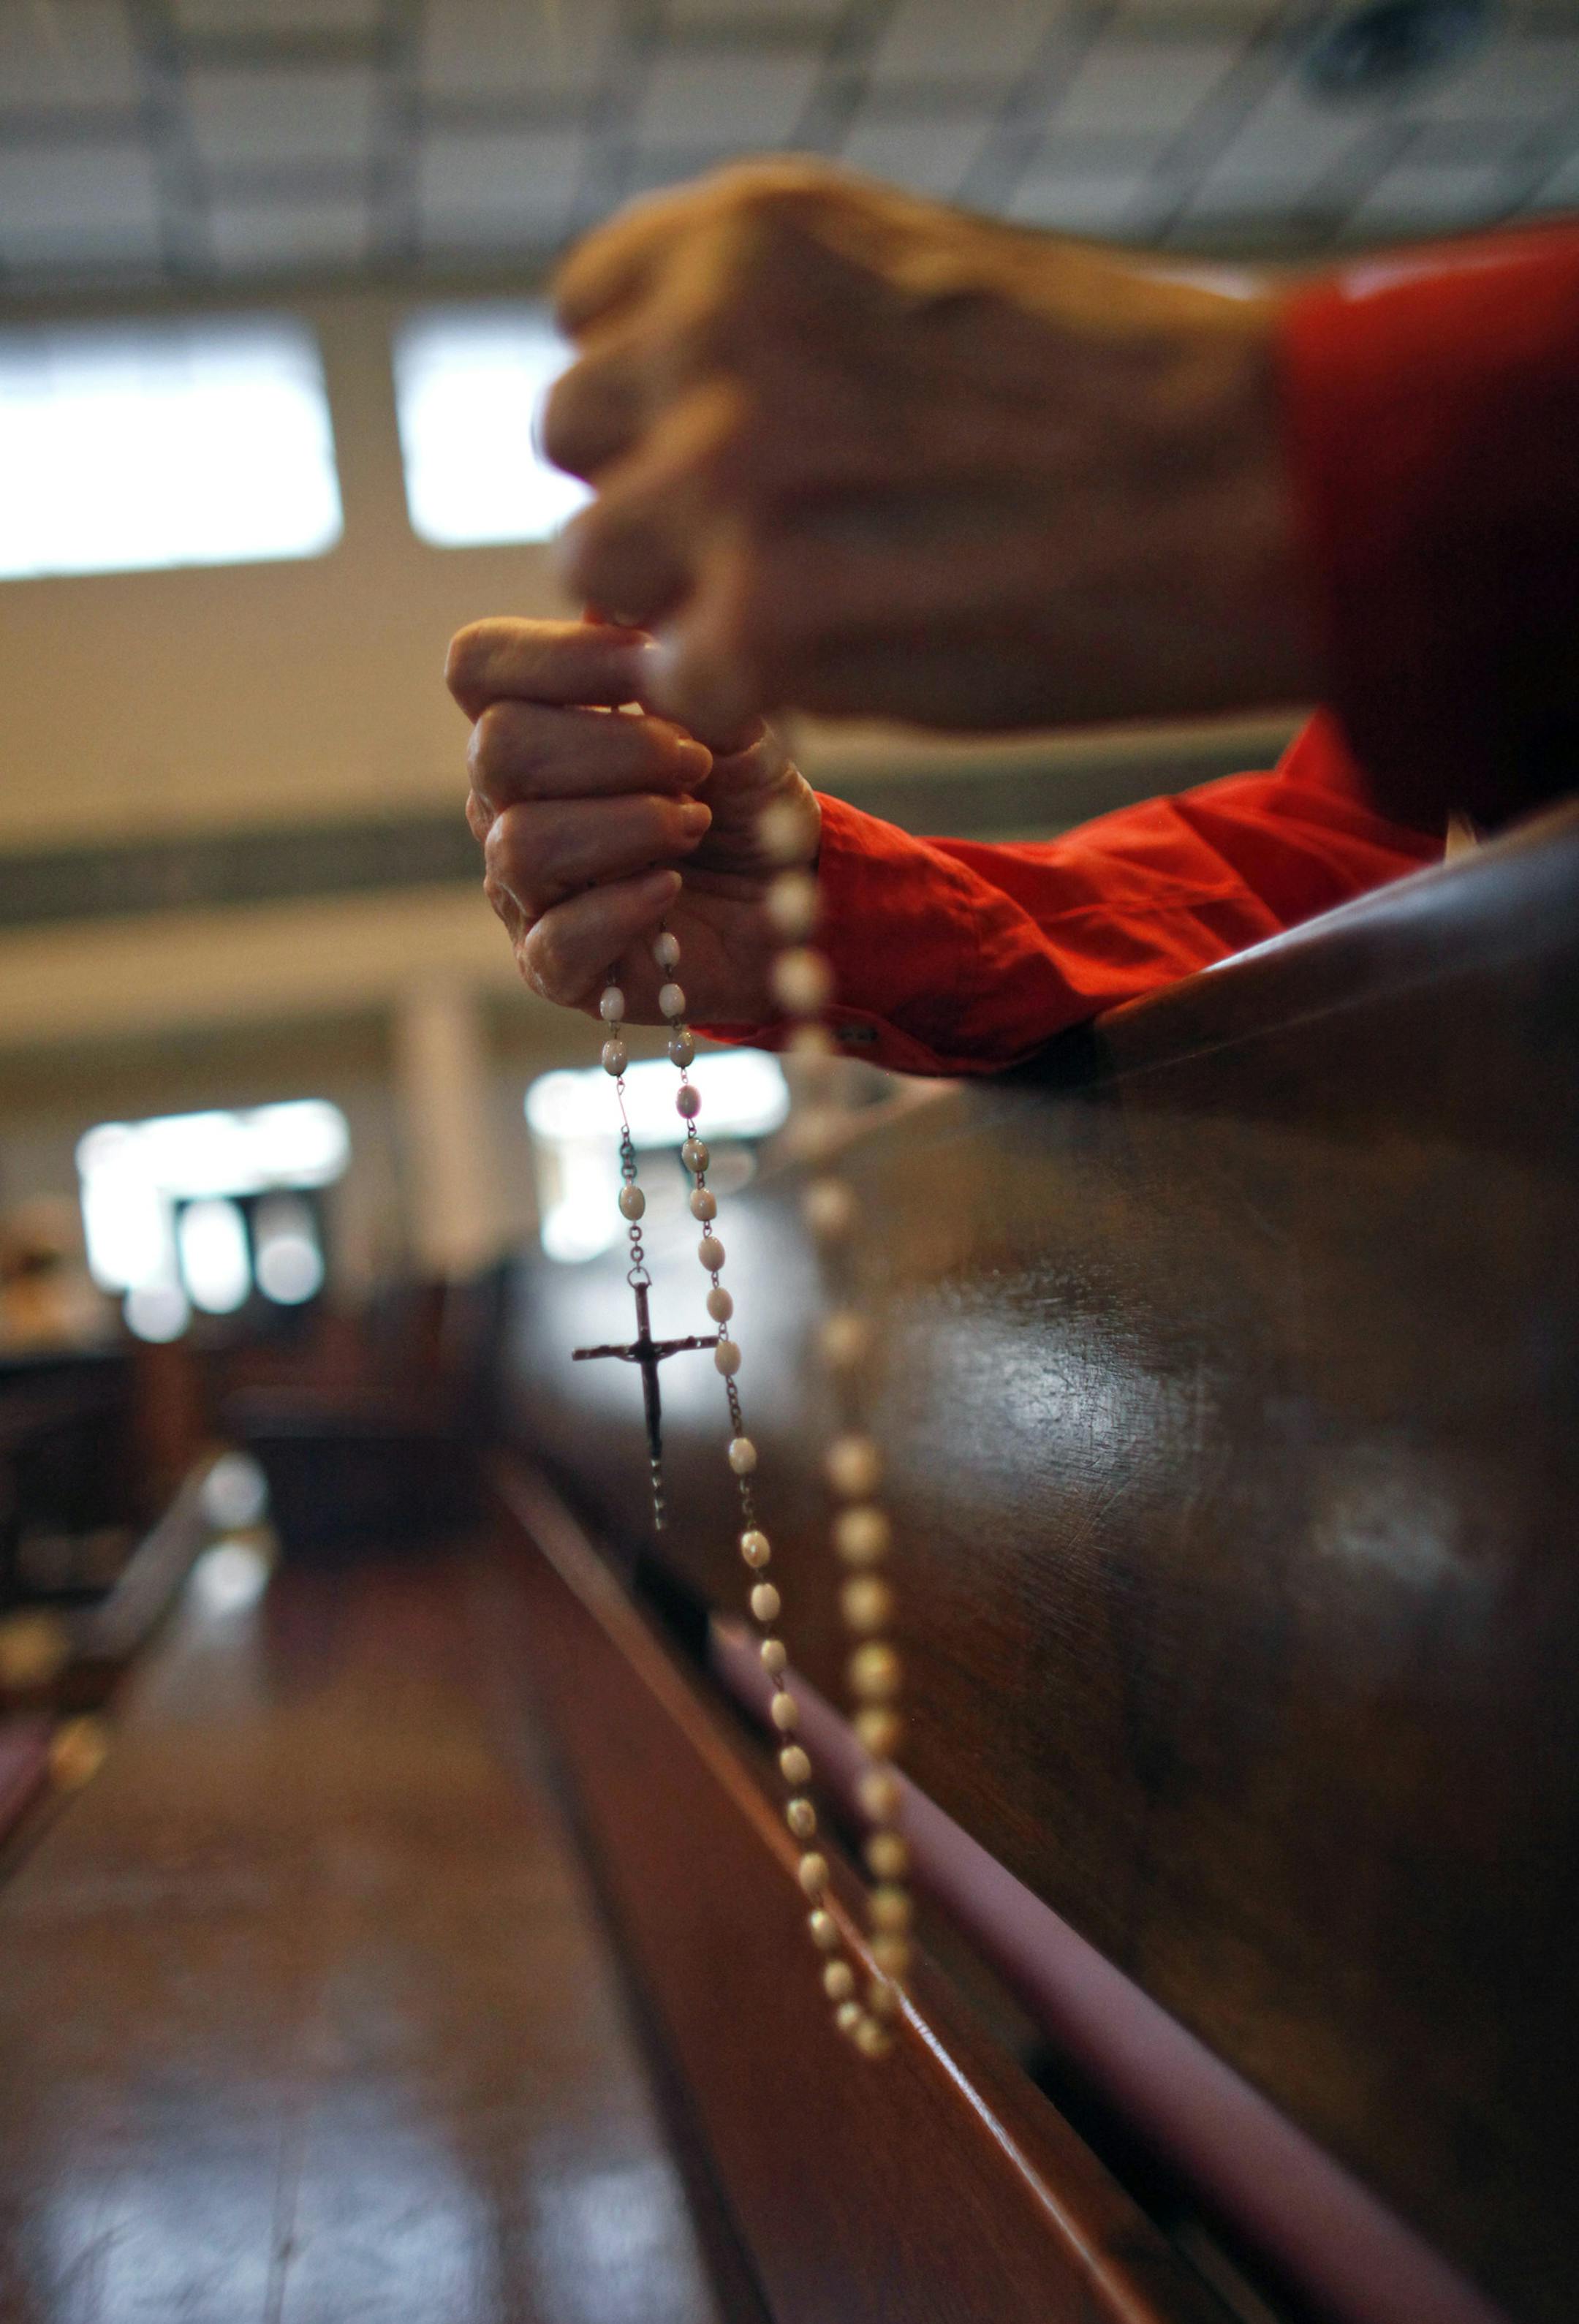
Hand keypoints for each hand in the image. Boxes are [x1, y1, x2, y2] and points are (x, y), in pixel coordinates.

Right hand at [445, 616, 819, 1023]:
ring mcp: (521, 891)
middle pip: (498, 748)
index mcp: (530, 722)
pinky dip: (624, 906)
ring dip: (628, 826)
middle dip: (615, 746)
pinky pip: (556, 938)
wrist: (791, 905)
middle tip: (694, 764)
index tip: (655, 665)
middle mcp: (504, 803)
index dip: (560, 654)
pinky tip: (670, 888)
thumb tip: (623, 605)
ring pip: (522, 843)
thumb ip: (677, 668)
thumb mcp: (732, 718)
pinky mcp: (554, 969)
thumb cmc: (743, 799)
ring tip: (693, 825)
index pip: (479, 664)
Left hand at [545, 160, 1316, 738]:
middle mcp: (713, 333)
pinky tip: (842, 673)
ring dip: (682, 603)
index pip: (590, 318)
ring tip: (817, 610)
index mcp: (748, 233)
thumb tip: (667, 418)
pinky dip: (744, 698)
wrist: (1259, 485)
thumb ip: (776, 329)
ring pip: (597, 568)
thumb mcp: (918, 282)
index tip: (738, 452)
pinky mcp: (767, 615)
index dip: (654, 402)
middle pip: (575, 443)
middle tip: (781, 548)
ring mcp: (729, 472)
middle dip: (656, 502)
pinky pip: (677, 681)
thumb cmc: (1113, 398)